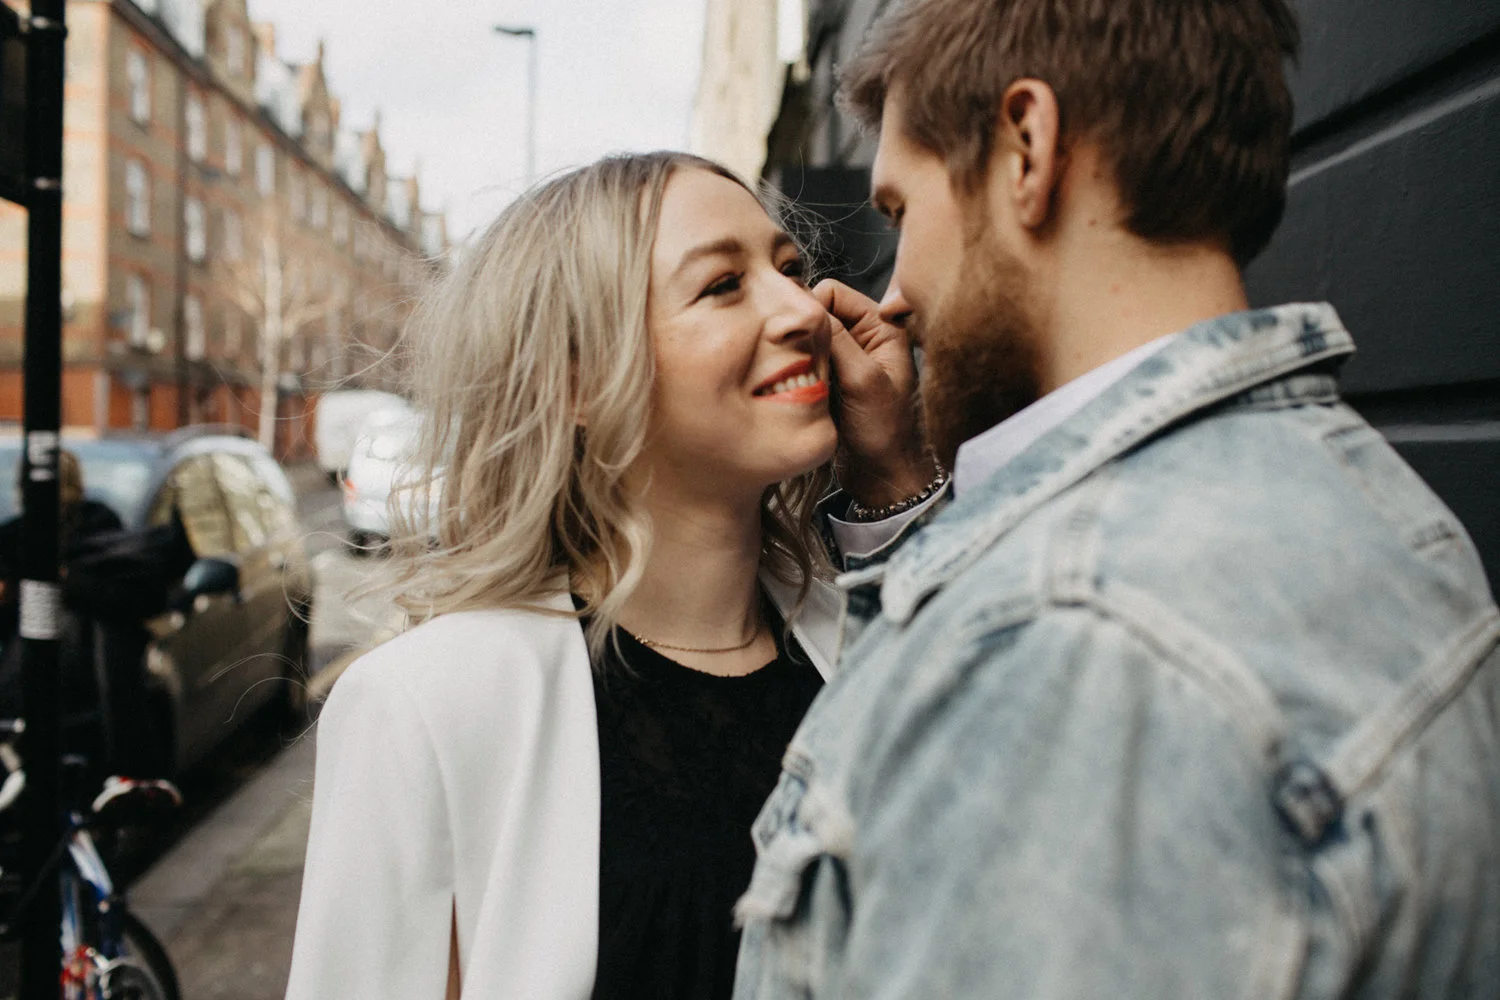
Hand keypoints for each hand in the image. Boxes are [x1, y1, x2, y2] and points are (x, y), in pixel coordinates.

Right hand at [818, 279, 935, 507]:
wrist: (885, 476)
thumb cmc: (886, 433)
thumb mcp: (863, 381)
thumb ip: (839, 340)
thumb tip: (808, 310)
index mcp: (881, 328)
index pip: (832, 292)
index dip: (813, 310)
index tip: (801, 339)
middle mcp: (864, 339)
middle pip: (817, 315)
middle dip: (804, 335)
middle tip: (801, 364)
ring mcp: (846, 361)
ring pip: (807, 340)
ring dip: (799, 357)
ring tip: (803, 382)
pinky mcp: (831, 382)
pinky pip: (804, 364)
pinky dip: (798, 373)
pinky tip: (800, 392)